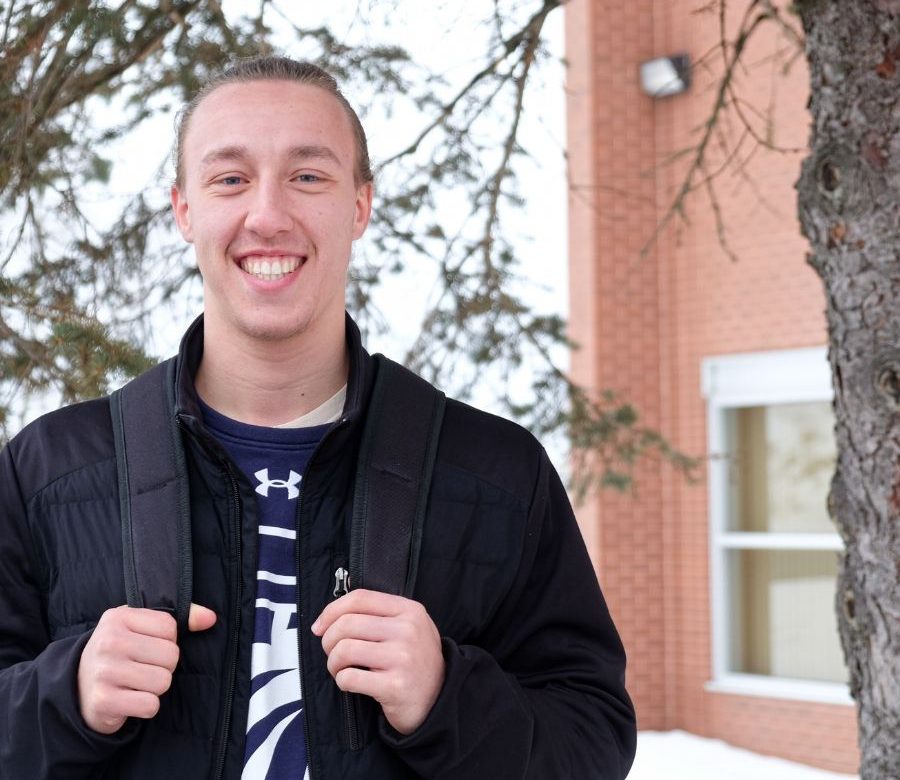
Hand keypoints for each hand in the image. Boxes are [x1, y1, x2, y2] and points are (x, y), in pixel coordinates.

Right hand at [78, 603, 215, 733]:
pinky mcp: (104, 701)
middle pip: (170, 655)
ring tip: (136, 683)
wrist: (78, 687)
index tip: (147, 645)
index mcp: (119, 617)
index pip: (170, 627)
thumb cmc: (120, 652)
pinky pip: (150, 705)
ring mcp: (104, 671)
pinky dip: (147, 706)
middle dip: (164, 666)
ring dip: (155, 687)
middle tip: (142, 667)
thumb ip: (181, 618)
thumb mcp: (142, 626)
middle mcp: (108, 641)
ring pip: (163, 681)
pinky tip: (130, 699)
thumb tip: (210, 619)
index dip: (167, 641)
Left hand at [312, 590, 444, 734]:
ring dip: (333, 663)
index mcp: (409, 610)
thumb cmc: (414, 660)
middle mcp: (408, 630)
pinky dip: (342, 681)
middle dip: (328, 640)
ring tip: (341, 669)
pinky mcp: (395, 686)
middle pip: (347, 624)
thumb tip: (326, 619)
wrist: (440, 699)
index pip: (360, 598)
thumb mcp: (407, 627)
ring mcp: (403, 658)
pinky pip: (349, 678)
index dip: (331, 610)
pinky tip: (351, 683)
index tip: (319, 627)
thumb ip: (376, 615)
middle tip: (332, 653)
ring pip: (344, 650)